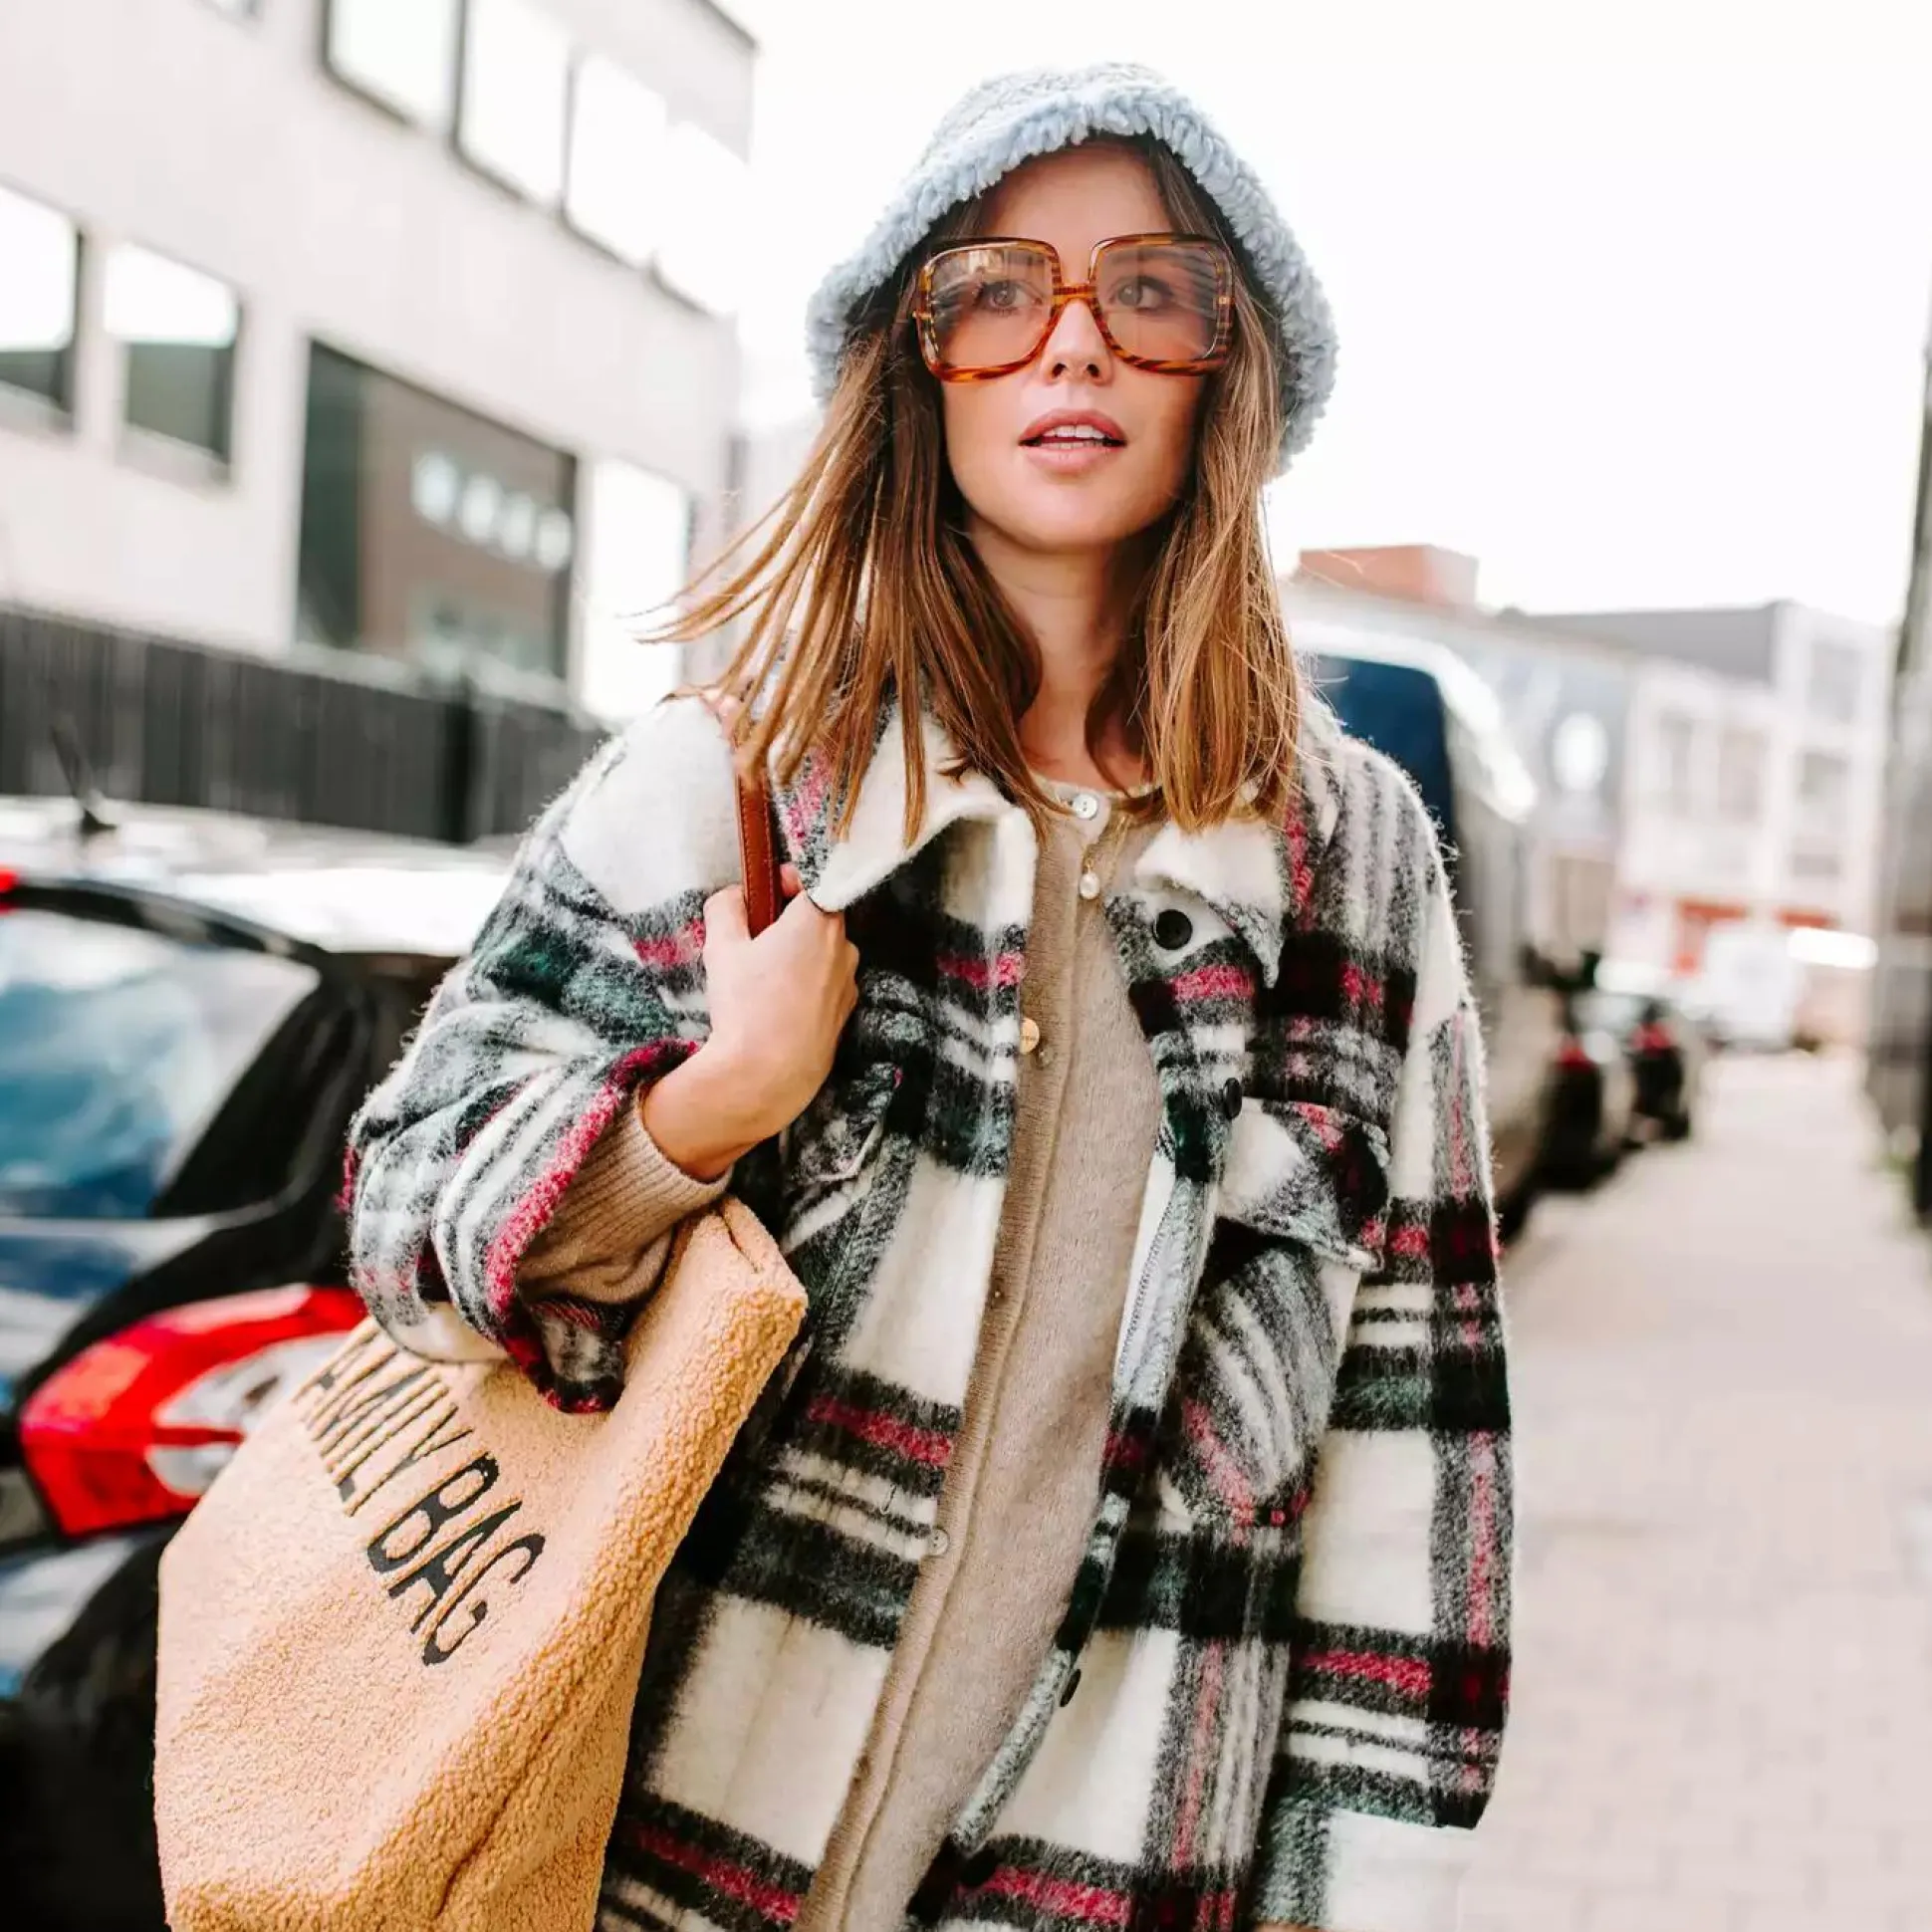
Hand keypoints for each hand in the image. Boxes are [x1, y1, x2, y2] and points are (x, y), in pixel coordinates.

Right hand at [641, 868, 858, 1179]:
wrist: (767, 1075)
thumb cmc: (746, 1007)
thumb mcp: (722, 948)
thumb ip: (726, 907)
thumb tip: (734, 895)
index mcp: (818, 921)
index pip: (814, 879)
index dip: (788, 879)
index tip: (766, 889)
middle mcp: (844, 947)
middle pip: (819, 917)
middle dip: (788, 920)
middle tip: (753, 938)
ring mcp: (850, 981)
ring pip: (824, 952)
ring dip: (799, 954)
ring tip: (762, 979)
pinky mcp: (847, 1011)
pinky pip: (827, 983)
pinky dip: (807, 984)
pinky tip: (778, 1006)